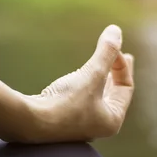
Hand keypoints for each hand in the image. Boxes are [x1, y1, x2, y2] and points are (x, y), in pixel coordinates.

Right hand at [17, 25, 134, 142]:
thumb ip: (106, 52)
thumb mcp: (92, 74)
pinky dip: (84, 85)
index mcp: (112, 120)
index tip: (112, 48)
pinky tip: (79, 79)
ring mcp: (80, 125)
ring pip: (97, 97)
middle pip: (113, 94)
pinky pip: (81, 99)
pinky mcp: (62, 120)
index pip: (125, 88)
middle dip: (115, 72)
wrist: (31, 122)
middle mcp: (98, 126)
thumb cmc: (65, 103)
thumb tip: (115, 30)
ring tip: (103, 66)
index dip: (122, 65)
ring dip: (99, 78)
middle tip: (122, 56)